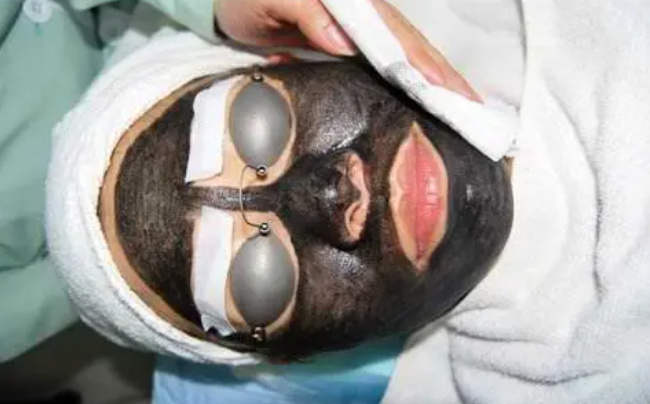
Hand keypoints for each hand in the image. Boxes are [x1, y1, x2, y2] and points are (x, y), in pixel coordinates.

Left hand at [215, 0, 480, 100]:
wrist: (230, 3)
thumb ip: (308, 12)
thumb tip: (347, 44)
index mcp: (353, 5)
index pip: (399, 39)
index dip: (427, 68)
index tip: (454, 94)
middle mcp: (362, 19)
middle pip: (412, 50)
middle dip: (444, 82)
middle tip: (475, 114)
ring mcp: (356, 35)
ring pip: (403, 62)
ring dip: (433, 88)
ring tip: (462, 115)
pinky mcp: (345, 50)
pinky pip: (382, 71)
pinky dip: (406, 89)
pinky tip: (423, 106)